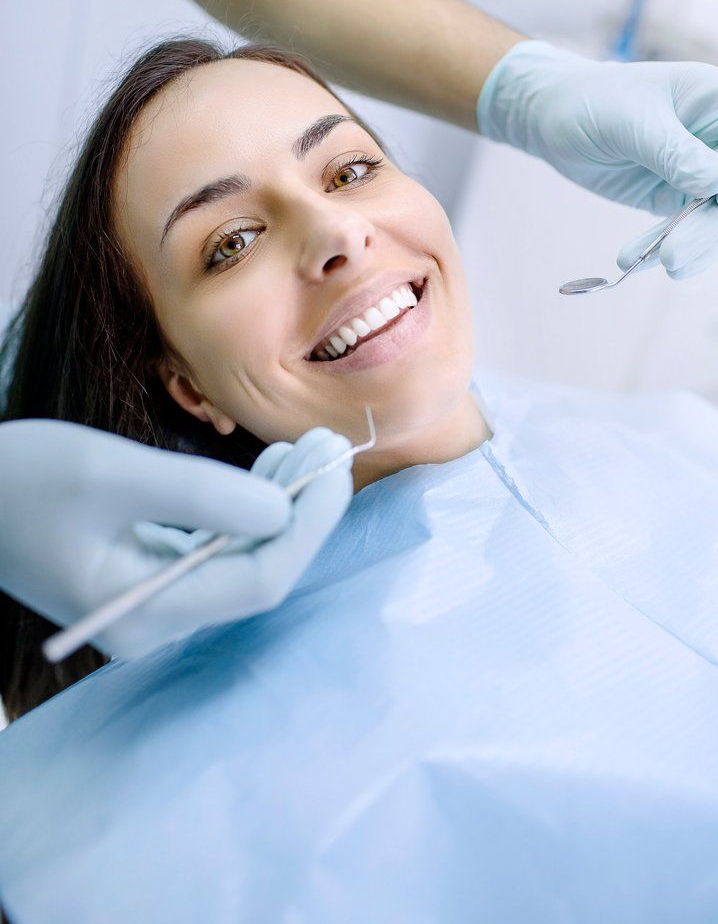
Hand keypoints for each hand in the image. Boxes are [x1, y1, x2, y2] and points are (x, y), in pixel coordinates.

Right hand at [0, 420, 352, 657]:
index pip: (261, 578)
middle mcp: (154, 622)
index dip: (310, 523)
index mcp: (145, 611)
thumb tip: (283, 510)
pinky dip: (246, 510)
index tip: (337, 467)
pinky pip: (215, 550)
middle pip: (258, 571)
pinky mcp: (144, 579)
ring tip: (306, 449)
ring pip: (241, 559)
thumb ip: (201, 495)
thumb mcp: (112, 476)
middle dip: (302, 509)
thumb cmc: (21, 479)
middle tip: (331, 445)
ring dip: (279, 505)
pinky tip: (268, 471)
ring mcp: (149, 604)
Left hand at [477, 41, 717, 278]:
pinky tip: (636, 262)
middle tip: (671, 253)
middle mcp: (717, 137)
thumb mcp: (628, 119)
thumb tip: (716, 183)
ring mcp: (698, 171)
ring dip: (688, 246)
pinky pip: (685, 232)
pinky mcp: (673, 199)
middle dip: (710, 224)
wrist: (551, 118)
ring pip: (715, 219)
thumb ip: (672, 151)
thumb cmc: (591, 100)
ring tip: (651, 261)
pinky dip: (665, 250)